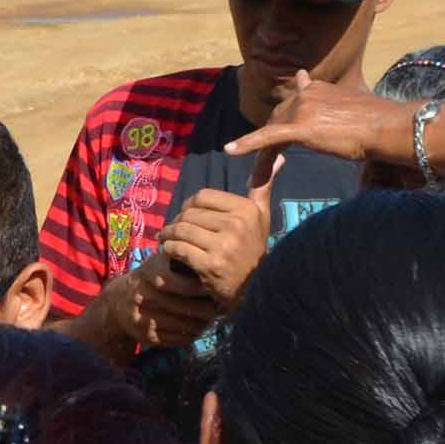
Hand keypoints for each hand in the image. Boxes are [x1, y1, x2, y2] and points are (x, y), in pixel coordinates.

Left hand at [129, 185, 268, 344]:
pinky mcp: (210, 265)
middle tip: (172, 230)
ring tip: (166, 239)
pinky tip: (170, 252)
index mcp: (246, 210)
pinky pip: (178, 249)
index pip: (202, 196)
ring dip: (168, 235)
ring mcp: (224, 246)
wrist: (255, 289)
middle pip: (189, 214)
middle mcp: (237, 225)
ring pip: (181, 231)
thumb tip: (278, 153)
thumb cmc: (254, 248)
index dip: (189, 205)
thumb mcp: (261, 214)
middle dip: (176, 222)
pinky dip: (169, 249)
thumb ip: (263, 183)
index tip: (186, 215)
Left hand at [224, 69, 405, 169]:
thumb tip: (338, 107)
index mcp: (317, 89)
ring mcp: (303, 109)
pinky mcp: (301, 127)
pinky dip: (248, 143)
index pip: (290, 105)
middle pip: (277, 119)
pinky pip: (268, 137)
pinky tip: (230, 150)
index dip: (282, 121)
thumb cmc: (378, 121)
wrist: (387, 126)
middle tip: (261, 166)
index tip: (274, 133)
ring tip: (254, 176)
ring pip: (272, 132)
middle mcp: (307, 94)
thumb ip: (336, 106)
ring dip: (262, 155)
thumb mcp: (352, 107)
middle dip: (269, 141)